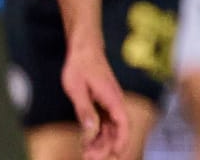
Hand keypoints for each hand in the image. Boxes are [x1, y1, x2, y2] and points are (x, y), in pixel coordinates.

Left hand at [60, 39, 125, 159]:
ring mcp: (110, 102)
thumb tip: (90, 130)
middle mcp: (114, 101)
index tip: (116, 154)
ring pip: (111, 127)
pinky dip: (99, 134)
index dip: (122, 140)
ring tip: (87, 154)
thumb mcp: (77, 89)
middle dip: (107, 146)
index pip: (123, 123)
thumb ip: (84, 110)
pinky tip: (89, 142)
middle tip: (90, 158)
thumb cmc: (80, 66)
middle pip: (117, 129)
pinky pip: (105, 122)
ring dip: (102, 142)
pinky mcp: (103, 102)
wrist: (85, 49)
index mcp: (112, 98)